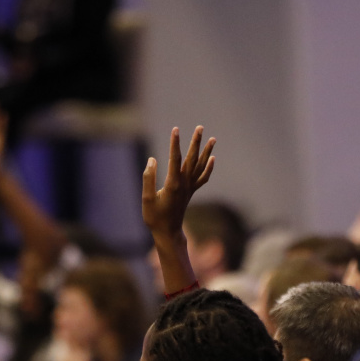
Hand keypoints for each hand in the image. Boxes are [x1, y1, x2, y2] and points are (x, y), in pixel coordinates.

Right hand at [142, 127, 214, 243]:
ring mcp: (189, 188)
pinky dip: (208, 168)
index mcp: (172, 184)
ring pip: (200, 166)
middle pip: (192, 159)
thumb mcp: (146, 199)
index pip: (174, 159)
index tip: (175, 129)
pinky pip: (202, 178)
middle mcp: (184, 184)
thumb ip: (148, 178)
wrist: (168, 233)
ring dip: (206, 151)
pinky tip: (212, 158)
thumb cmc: (155, 217)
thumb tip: (152, 160)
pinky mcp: (191, 192)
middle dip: (196, 142)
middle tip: (200, 127)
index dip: (175, 143)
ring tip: (213, 138)